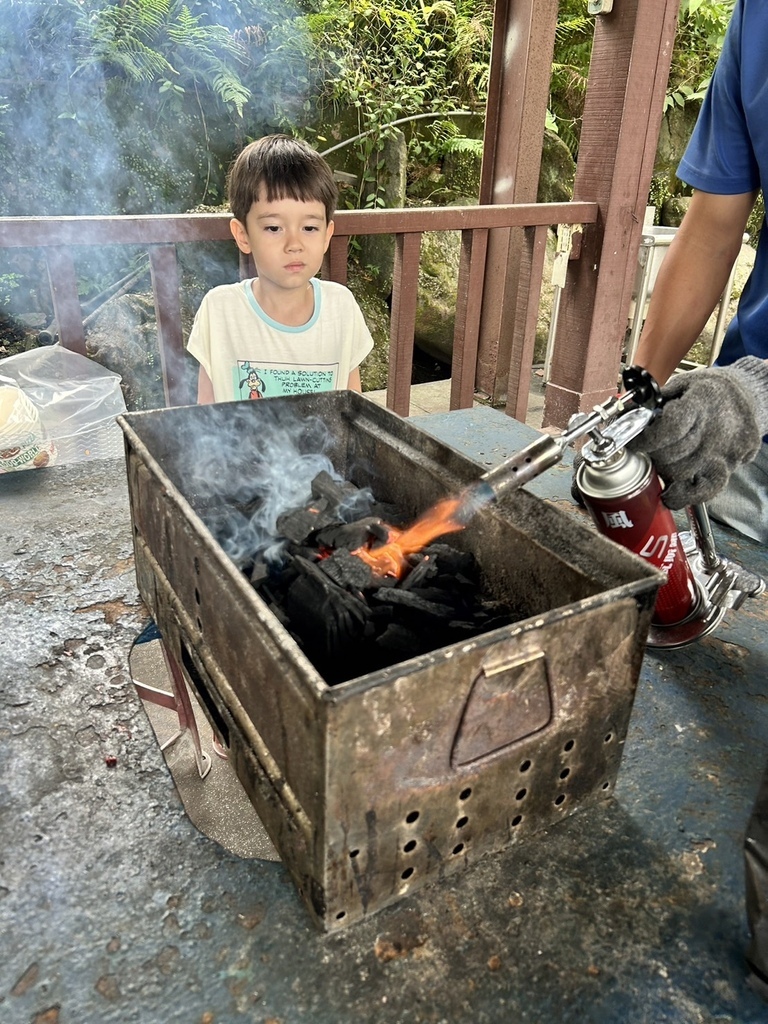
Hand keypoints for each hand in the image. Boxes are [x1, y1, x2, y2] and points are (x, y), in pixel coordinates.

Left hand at [630, 357, 767, 508]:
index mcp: (702, 403)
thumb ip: (658, 402)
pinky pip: (707, 488)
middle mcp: (716, 429)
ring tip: (662, 462)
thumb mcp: (684, 383)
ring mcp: (728, 450)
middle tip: (648, 450)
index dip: (646, 440)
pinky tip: (673, 495)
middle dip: (653, 454)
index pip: (670, 429)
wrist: (750, 393)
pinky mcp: (736, 464)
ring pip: (685, 474)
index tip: (634, 443)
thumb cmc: (713, 389)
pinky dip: (687, 495)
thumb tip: (630, 419)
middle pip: (673, 454)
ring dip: (666, 471)